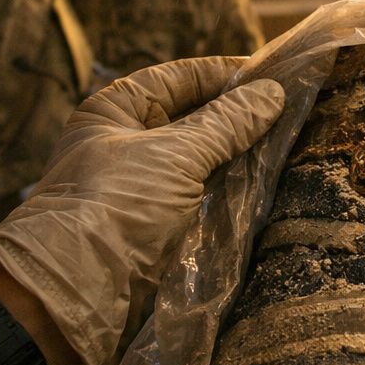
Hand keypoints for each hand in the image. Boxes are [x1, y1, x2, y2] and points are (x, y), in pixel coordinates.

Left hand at [0, 56, 283, 364]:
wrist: (74, 291)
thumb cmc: (114, 206)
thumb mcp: (174, 156)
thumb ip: (226, 123)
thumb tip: (273, 93)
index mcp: (114, 109)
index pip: (180, 76)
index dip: (227, 73)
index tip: (275, 75)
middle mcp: (123, 141)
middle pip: (191, 116)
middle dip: (237, 115)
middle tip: (291, 110)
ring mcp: (137, 183)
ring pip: (198, 157)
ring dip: (236, 153)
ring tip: (287, 143)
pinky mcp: (152, 222)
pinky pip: (198, 193)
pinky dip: (227, 187)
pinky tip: (262, 183)